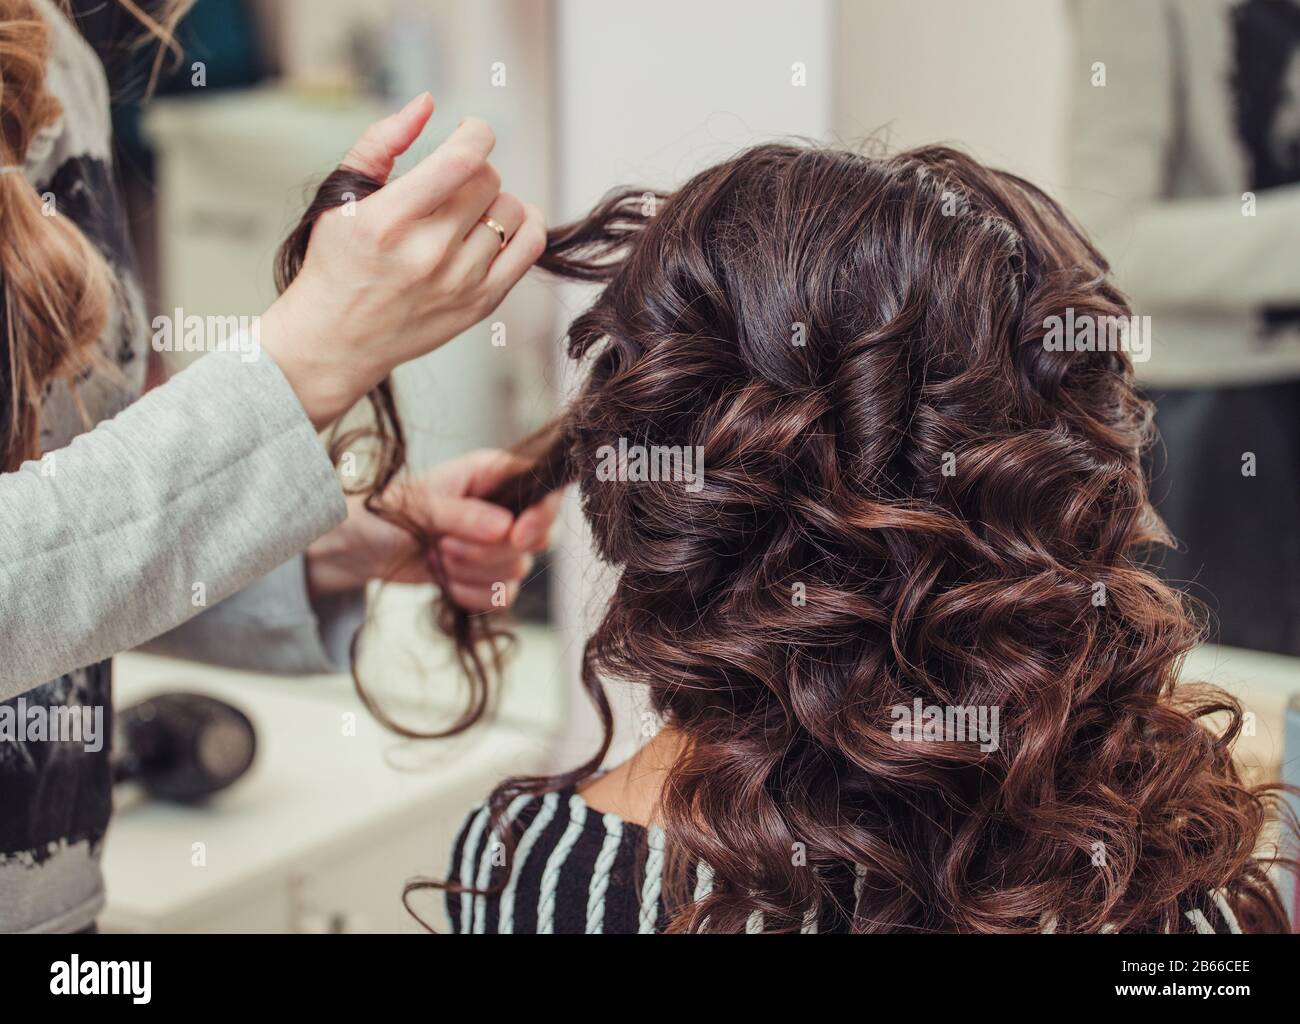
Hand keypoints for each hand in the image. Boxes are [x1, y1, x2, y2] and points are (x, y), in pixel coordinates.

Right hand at [260, 94, 546, 427]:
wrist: (336, 339)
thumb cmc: (338, 262)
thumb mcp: (343, 196)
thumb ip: (381, 142)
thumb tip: (428, 104)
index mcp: (389, 221)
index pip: (462, 161)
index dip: (476, 134)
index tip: (468, 132)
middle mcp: (428, 254)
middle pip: (488, 181)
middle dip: (474, 169)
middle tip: (453, 181)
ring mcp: (459, 282)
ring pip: (511, 210)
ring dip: (494, 199)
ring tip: (468, 209)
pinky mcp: (480, 304)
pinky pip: (529, 248)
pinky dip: (526, 224)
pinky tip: (503, 222)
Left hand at [305, 449, 560, 609]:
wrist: (362, 546)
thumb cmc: (386, 512)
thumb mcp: (420, 506)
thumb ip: (464, 515)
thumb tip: (507, 528)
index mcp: (493, 475)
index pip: (544, 490)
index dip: (540, 516)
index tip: (515, 536)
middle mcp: (504, 507)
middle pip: (536, 539)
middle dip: (488, 552)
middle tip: (445, 543)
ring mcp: (499, 543)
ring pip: (516, 570)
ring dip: (471, 572)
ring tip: (436, 556)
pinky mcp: (488, 575)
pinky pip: (502, 595)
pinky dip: (470, 594)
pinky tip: (444, 580)